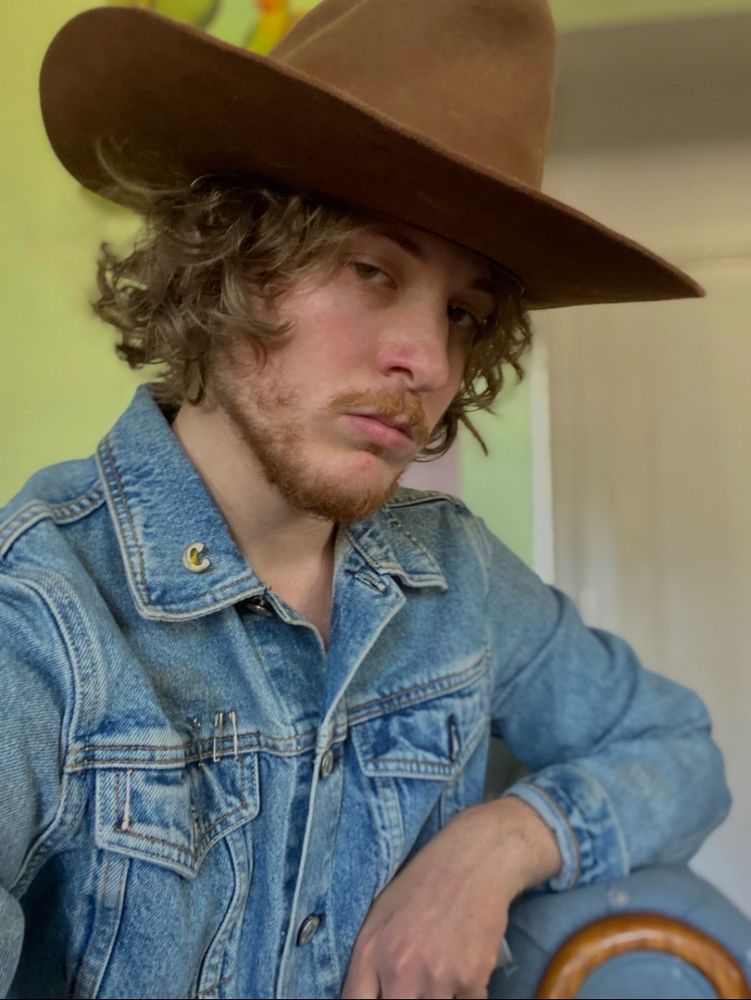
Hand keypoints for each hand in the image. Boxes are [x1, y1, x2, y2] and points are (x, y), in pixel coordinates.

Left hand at [341, 795, 561, 998]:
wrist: (472, 860)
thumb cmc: (422, 884)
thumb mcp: (378, 917)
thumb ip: (367, 966)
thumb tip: (364, 997)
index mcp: (369, 952)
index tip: (383, 995)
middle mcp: (398, 970)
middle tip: (413, 987)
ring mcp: (436, 978)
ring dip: (435, 999)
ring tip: (438, 977)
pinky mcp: (472, 980)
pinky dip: (464, 995)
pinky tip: (462, 971)